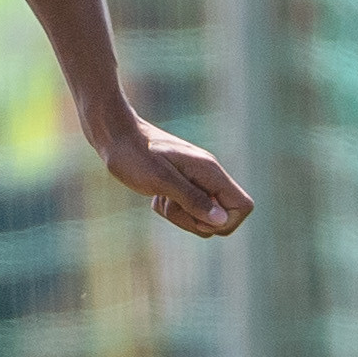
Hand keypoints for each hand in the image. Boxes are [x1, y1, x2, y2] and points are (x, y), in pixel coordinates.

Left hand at [95, 115, 252, 238]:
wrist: (114, 135)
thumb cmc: (134, 156)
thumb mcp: (161, 180)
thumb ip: (192, 199)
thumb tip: (220, 220)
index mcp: (210, 172)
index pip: (243, 206)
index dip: (222, 221)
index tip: (193, 214)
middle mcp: (208, 176)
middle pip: (220, 218)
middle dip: (194, 221)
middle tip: (170, 202)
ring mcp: (196, 180)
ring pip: (201, 216)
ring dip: (179, 215)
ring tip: (160, 196)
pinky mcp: (182, 184)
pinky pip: (186, 210)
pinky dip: (170, 209)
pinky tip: (155, 194)